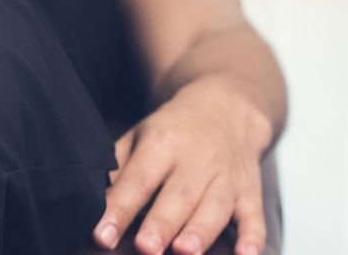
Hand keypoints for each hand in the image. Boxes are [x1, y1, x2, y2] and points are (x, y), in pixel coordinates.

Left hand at [94, 79, 273, 254]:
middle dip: (162, 224)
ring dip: (201, 231)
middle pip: (178, 196)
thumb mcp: (139, 136)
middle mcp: (196, 160)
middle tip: (146, 248)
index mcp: (162, 144)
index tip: (103, 235)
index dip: (119, 208)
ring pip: (215, 206)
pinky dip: (254, 237)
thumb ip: (117, 167)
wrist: (227, 107)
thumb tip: (92, 200)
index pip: (137, 180)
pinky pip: (254, 215)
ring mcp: (227, 176)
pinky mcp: (250, 190)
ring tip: (185, 252)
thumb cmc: (174, 130)